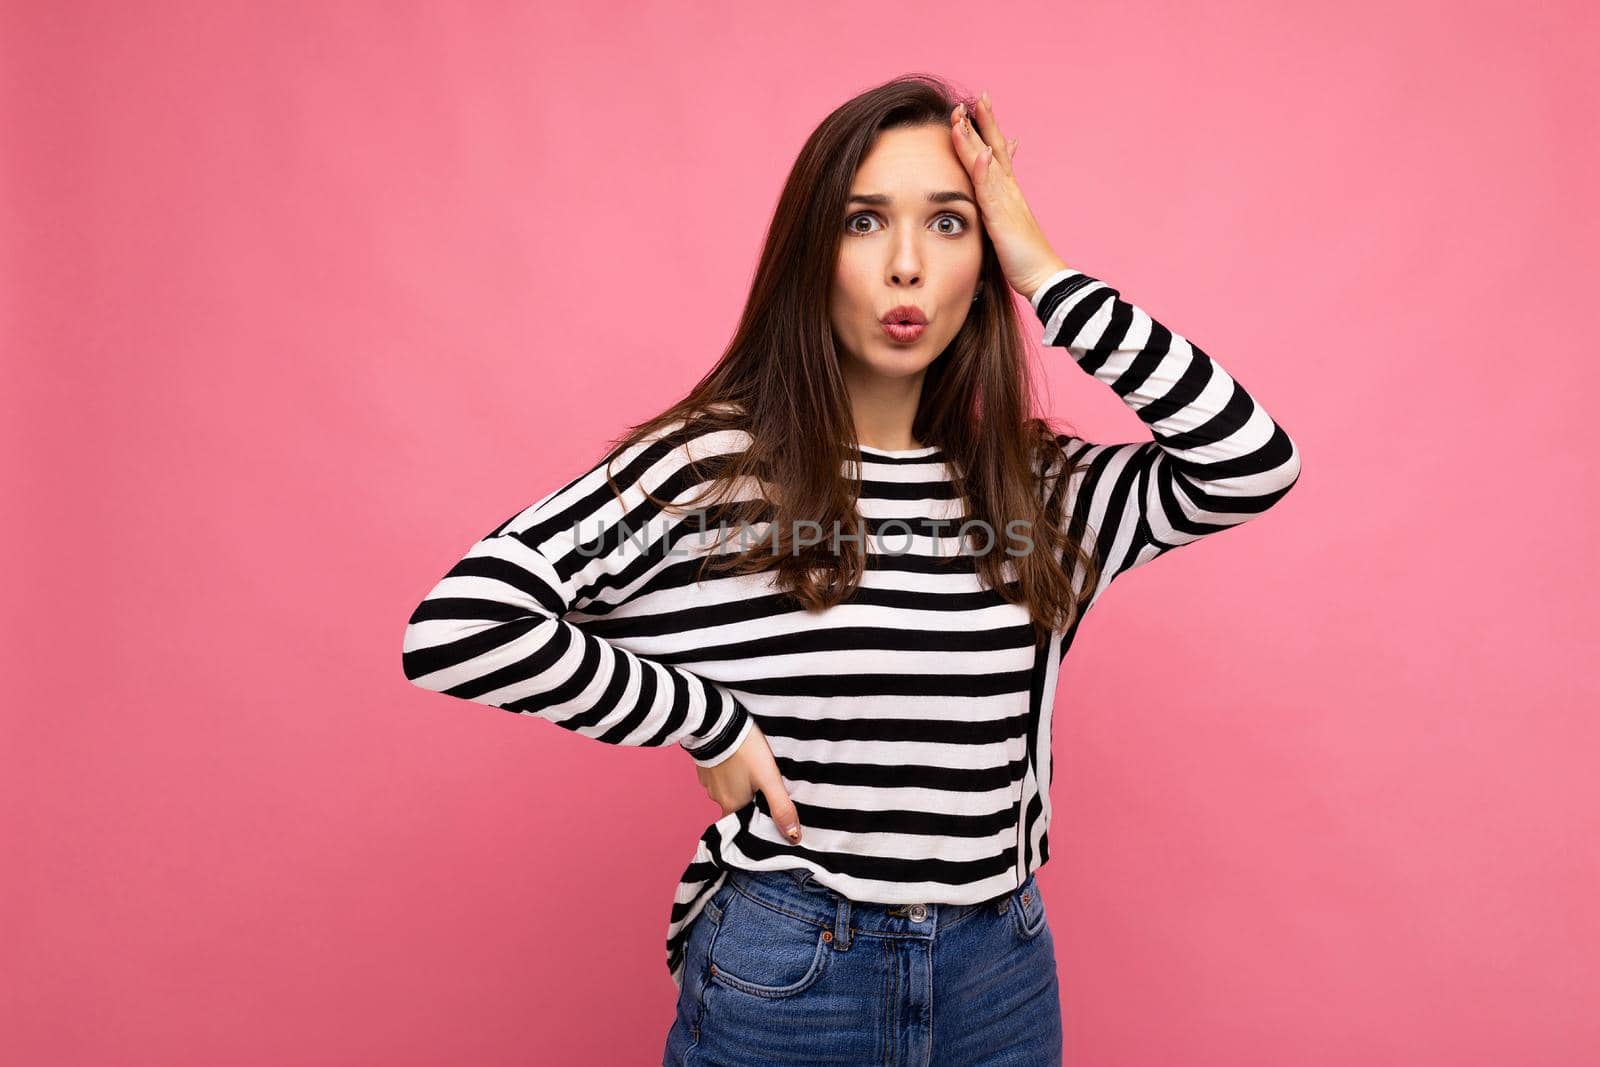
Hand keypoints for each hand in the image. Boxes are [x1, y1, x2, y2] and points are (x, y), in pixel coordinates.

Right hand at [695, 719, 803, 842]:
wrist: (717, 722)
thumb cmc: (744, 750)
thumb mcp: (768, 778)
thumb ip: (780, 806)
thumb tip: (793, 837)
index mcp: (732, 805)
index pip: (745, 823)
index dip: (757, 820)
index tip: (768, 812)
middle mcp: (717, 797)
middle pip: (738, 805)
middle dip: (751, 799)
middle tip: (765, 785)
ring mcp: (708, 782)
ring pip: (729, 789)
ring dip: (740, 784)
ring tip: (753, 770)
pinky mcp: (705, 766)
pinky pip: (720, 775)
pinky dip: (730, 771)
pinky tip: (740, 760)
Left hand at [949, 90, 1070, 302]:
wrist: (1042, 276)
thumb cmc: (1023, 254)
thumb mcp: (1008, 221)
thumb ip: (999, 201)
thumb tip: (993, 188)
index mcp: (1008, 191)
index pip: (996, 151)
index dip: (987, 128)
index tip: (977, 105)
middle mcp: (1009, 190)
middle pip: (995, 148)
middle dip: (984, 122)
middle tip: (975, 97)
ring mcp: (1006, 202)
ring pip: (988, 163)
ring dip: (976, 138)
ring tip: (964, 115)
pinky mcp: (1002, 218)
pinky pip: (991, 191)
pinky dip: (984, 171)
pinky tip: (980, 154)